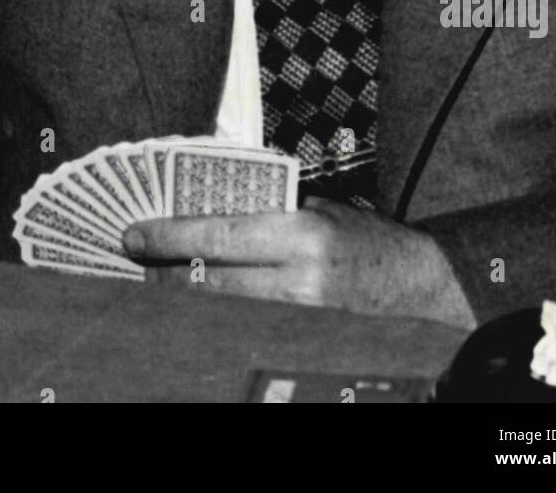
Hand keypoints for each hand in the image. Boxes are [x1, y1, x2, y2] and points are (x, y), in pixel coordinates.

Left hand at [123, 200, 476, 327]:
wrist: (421, 291)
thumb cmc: (367, 241)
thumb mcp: (322, 211)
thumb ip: (271, 212)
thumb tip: (210, 210)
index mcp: (301, 236)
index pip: (218, 236)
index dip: (169, 236)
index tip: (134, 235)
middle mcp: (298, 282)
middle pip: (208, 284)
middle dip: (164, 273)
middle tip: (137, 261)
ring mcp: (299, 321)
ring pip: (219, 313)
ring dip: (184, 298)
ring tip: (159, 283)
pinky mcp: (301, 346)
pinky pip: (243, 331)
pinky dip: (215, 318)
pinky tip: (198, 310)